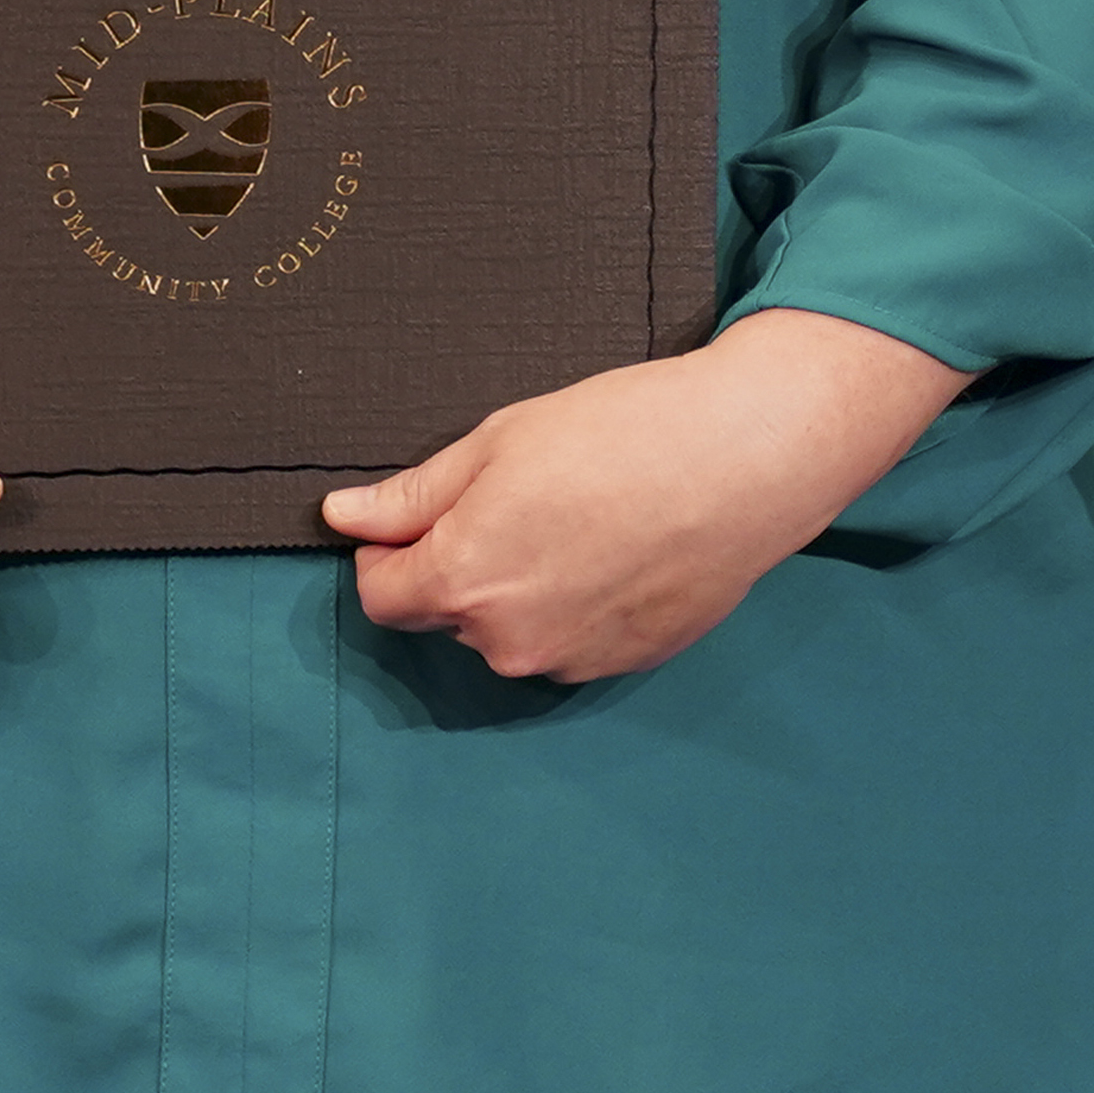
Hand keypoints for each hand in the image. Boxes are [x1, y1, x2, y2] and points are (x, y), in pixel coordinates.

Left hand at [322, 308, 960, 682]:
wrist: (750, 454)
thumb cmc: (629, 430)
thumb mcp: (502, 438)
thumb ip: (414, 494)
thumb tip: (343, 518)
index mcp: (463, 579)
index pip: (378, 594)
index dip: (393, 551)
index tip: (428, 514)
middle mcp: (508, 639)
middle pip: (449, 614)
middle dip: (467, 565)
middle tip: (529, 497)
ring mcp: (571, 659)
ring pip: (515, 631)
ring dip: (527, 590)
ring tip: (588, 518)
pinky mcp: (626, 662)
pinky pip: (575, 641)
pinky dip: (582, 604)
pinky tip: (623, 547)